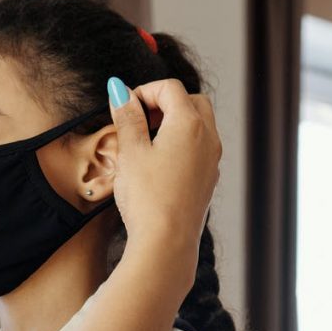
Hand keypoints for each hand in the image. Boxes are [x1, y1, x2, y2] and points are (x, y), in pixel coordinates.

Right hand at [106, 77, 220, 253]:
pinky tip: (159, 162)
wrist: (166, 242)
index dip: (144, 91)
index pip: (170, 88)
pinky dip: (182, 143)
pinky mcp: (208, 179)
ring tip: (146, 140)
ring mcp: (211, 160)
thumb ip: (127, 117)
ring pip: (199, 124)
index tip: (124, 106)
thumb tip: (120, 91)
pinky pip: (200, 148)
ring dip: (174, 122)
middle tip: (139, 119)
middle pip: (192, 101)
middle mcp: (207, 137)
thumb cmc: (147, 197)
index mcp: (189, 124)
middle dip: (164, 102)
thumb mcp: (130, 151)